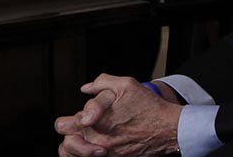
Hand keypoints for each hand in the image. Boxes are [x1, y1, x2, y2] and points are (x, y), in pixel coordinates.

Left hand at [54, 75, 180, 156]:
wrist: (169, 129)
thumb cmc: (148, 107)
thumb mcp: (125, 84)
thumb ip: (101, 82)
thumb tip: (86, 89)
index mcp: (95, 123)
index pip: (63, 126)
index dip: (67, 120)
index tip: (79, 118)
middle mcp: (98, 142)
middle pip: (66, 147)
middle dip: (70, 136)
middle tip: (79, 130)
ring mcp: (108, 154)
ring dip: (77, 149)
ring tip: (84, 140)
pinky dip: (91, 155)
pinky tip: (98, 148)